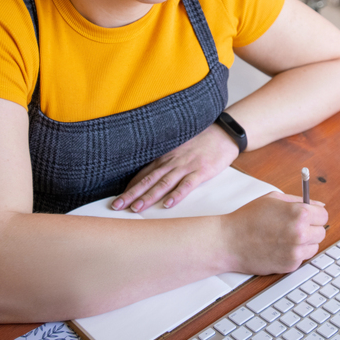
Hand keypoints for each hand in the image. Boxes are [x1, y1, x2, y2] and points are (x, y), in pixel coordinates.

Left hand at [113, 123, 239, 212]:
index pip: (143, 174)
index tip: (117, 198)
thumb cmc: (202, 141)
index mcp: (166, 157)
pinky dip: (176, 195)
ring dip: (148, 196)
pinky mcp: (201, 171)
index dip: (130, 187)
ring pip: (163, 183)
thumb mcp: (180, 147)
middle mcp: (172, 161)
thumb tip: (153, 173)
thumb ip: (167, 160)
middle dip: (131, 194)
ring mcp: (186, 166)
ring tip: (136, 208)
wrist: (224, 132)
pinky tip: (167, 204)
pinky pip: (187, 184)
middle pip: (148, 180)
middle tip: (116, 206)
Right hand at [223, 193, 327, 275]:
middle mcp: (300, 233)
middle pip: (322, 232)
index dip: (315, 214)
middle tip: (294, 227)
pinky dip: (295, 253)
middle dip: (311, 228)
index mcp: (299, 213)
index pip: (324, 215)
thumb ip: (299, 200)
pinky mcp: (290, 266)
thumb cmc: (248, 217)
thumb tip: (319, 205)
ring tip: (285, 237)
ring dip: (305, 242)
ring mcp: (296, 251)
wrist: (230, 241)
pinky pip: (302, 258)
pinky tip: (279, 247)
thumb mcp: (273, 199)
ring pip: (314, 246)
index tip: (307, 216)